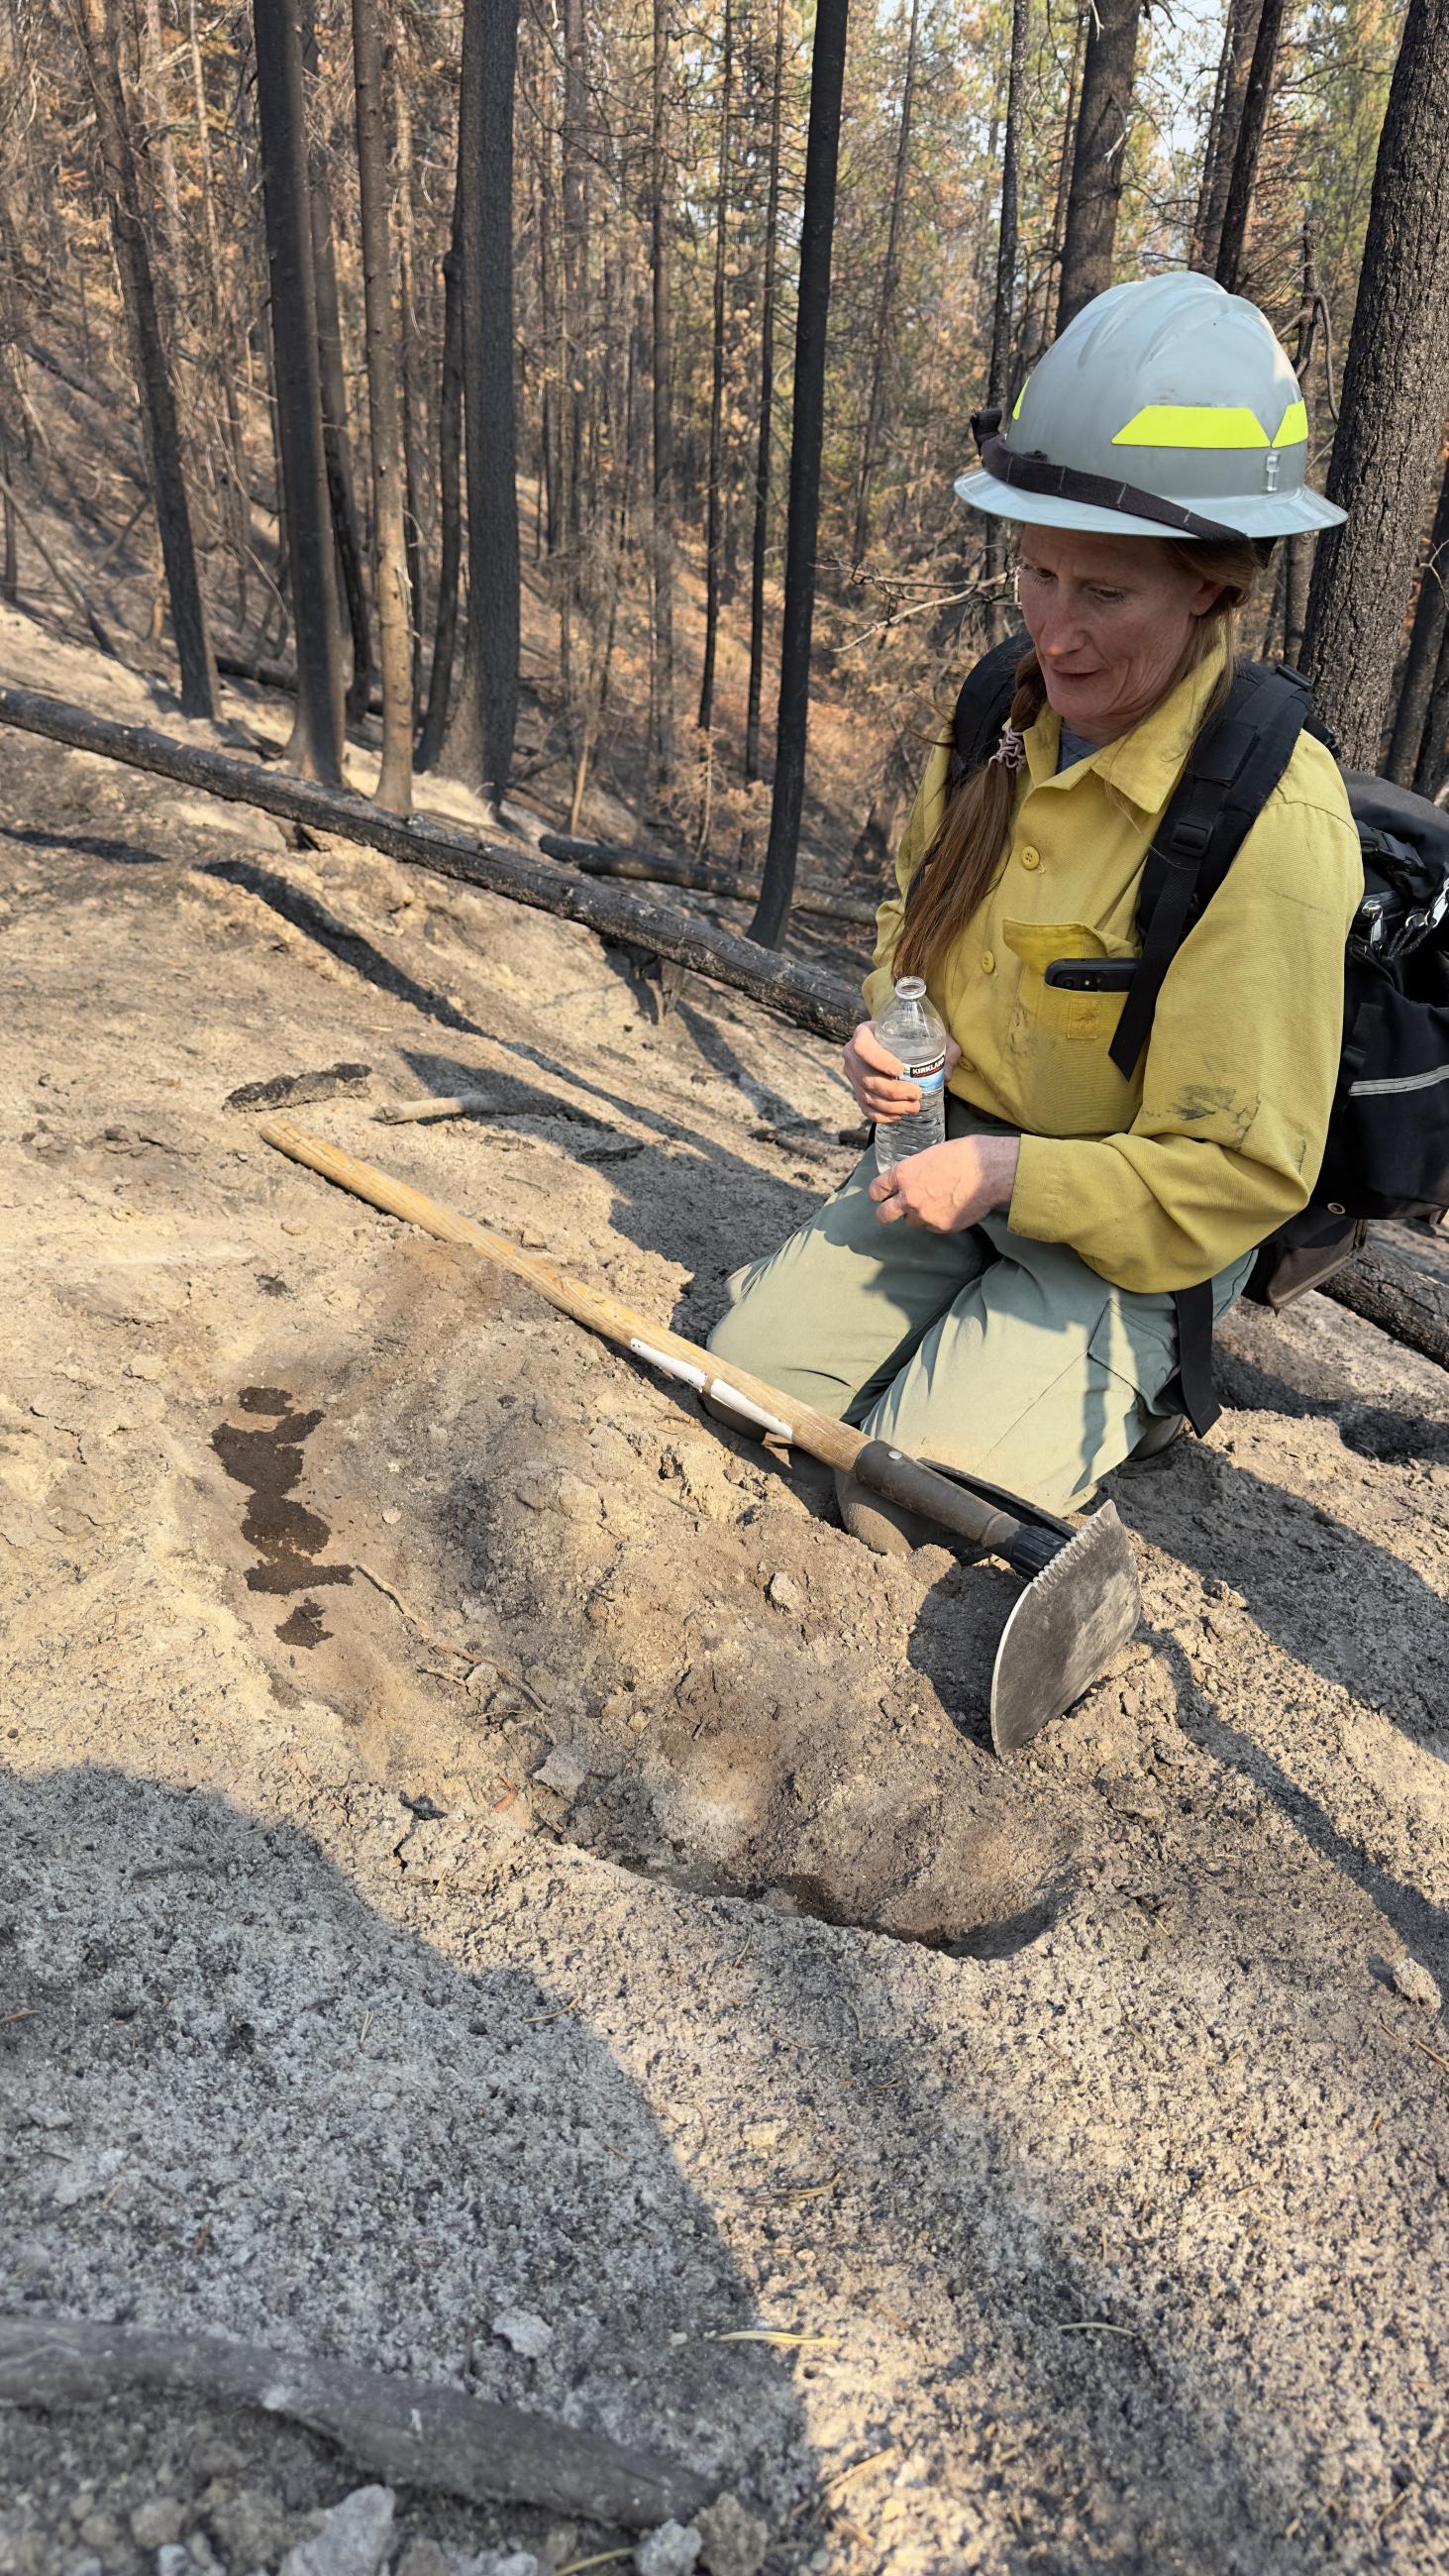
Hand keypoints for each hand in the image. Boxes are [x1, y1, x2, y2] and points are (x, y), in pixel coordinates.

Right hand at [843, 1019, 961, 1121]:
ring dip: (891, 1106)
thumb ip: (944, 1048)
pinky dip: (881, 1115)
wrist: (893, 1040)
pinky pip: (865, 1108)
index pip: (863, 1048)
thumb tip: (947, 1075)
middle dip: (893, 1091)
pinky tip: (898, 1115)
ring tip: (913, 1107)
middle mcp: (853, 1055)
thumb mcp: (928, 1033)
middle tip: (916, 1094)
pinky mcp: (857, 1091)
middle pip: (867, 1078)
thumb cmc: (910, 1035)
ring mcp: (853, 1075)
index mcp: (864, 1033)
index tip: (900, 1070)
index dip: (879, 1061)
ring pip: (867, 1096)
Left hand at [868, 1133, 1019, 1231]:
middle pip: (884, 1214)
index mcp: (904, 1174)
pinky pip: (932, 1226)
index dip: (878, 1193)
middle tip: (892, 1211)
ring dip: (918, 1214)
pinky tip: (952, 1206)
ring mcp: (924, 1215)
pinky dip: (938, 1219)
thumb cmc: (965, 1155)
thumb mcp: (932, 1155)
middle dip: (886, 1213)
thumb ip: (916, 1170)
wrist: (990, 1171)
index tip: (880, 1195)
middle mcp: (909, 1197)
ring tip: (937, 1202)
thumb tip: (912, 1178)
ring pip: (911, 1221)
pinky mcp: (940, 1227)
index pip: (876, 1189)